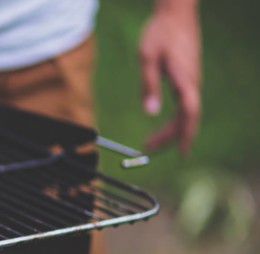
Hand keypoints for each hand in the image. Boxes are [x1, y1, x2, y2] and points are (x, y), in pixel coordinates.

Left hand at [139, 0, 201, 154]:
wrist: (175, 13)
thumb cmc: (160, 32)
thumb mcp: (147, 57)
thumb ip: (148, 85)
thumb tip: (149, 112)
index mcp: (185, 80)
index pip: (189, 115)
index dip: (185, 135)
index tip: (181, 153)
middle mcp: (192, 83)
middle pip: (187, 118)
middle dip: (170, 137)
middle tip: (148, 149)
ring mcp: (192, 80)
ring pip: (186, 112)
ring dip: (171, 129)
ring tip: (151, 142)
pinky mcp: (188, 76)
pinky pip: (185, 104)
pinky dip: (176, 118)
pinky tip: (165, 124)